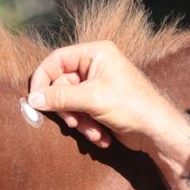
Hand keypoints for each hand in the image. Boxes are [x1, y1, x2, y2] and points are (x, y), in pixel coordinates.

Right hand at [26, 40, 189, 154]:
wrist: (157, 132)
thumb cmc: (132, 106)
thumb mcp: (92, 99)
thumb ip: (60, 97)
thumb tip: (32, 99)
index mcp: (95, 53)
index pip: (56, 60)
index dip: (43, 80)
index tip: (34, 101)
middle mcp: (95, 66)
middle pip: (61, 85)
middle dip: (67, 109)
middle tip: (73, 123)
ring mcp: (97, 86)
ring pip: (70, 103)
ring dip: (79, 122)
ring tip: (93, 132)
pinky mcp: (100, 105)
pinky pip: (81, 114)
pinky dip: (88, 127)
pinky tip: (102, 137)